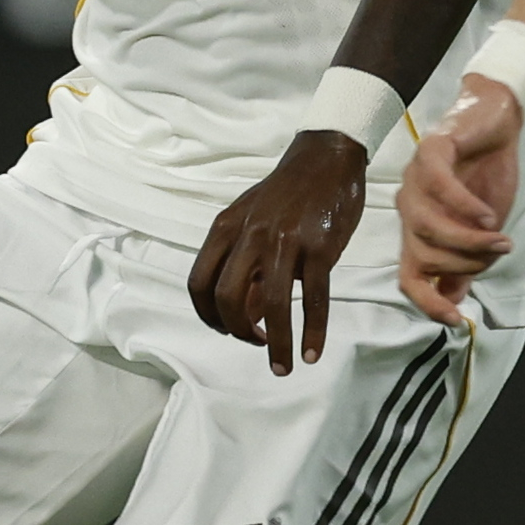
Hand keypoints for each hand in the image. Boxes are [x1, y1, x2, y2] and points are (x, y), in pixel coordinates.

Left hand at [193, 131, 369, 374]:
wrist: (325, 158)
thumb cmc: (287, 195)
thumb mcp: (251, 223)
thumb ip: (244, 267)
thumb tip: (245, 317)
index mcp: (225, 230)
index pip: (199, 284)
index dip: (209, 316)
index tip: (228, 331)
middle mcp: (249, 236)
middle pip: (227, 299)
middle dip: (237, 332)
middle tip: (255, 345)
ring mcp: (284, 241)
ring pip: (272, 305)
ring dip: (275, 344)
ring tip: (283, 367)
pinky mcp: (319, 247)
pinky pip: (313, 299)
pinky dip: (312, 331)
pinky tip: (312, 352)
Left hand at [398, 79, 522, 326]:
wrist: (497, 121)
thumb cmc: (488, 174)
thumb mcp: (482, 228)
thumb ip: (467, 260)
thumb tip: (455, 297)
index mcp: (418, 229)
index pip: (410, 277)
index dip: (428, 302)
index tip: (456, 318)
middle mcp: (409, 208)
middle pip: (424, 256)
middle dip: (463, 263)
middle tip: (497, 253)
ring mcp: (414, 179)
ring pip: (429, 227)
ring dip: (468, 240)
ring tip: (499, 238)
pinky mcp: (430, 152)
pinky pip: (440, 188)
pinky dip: (465, 208)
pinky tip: (488, 216)